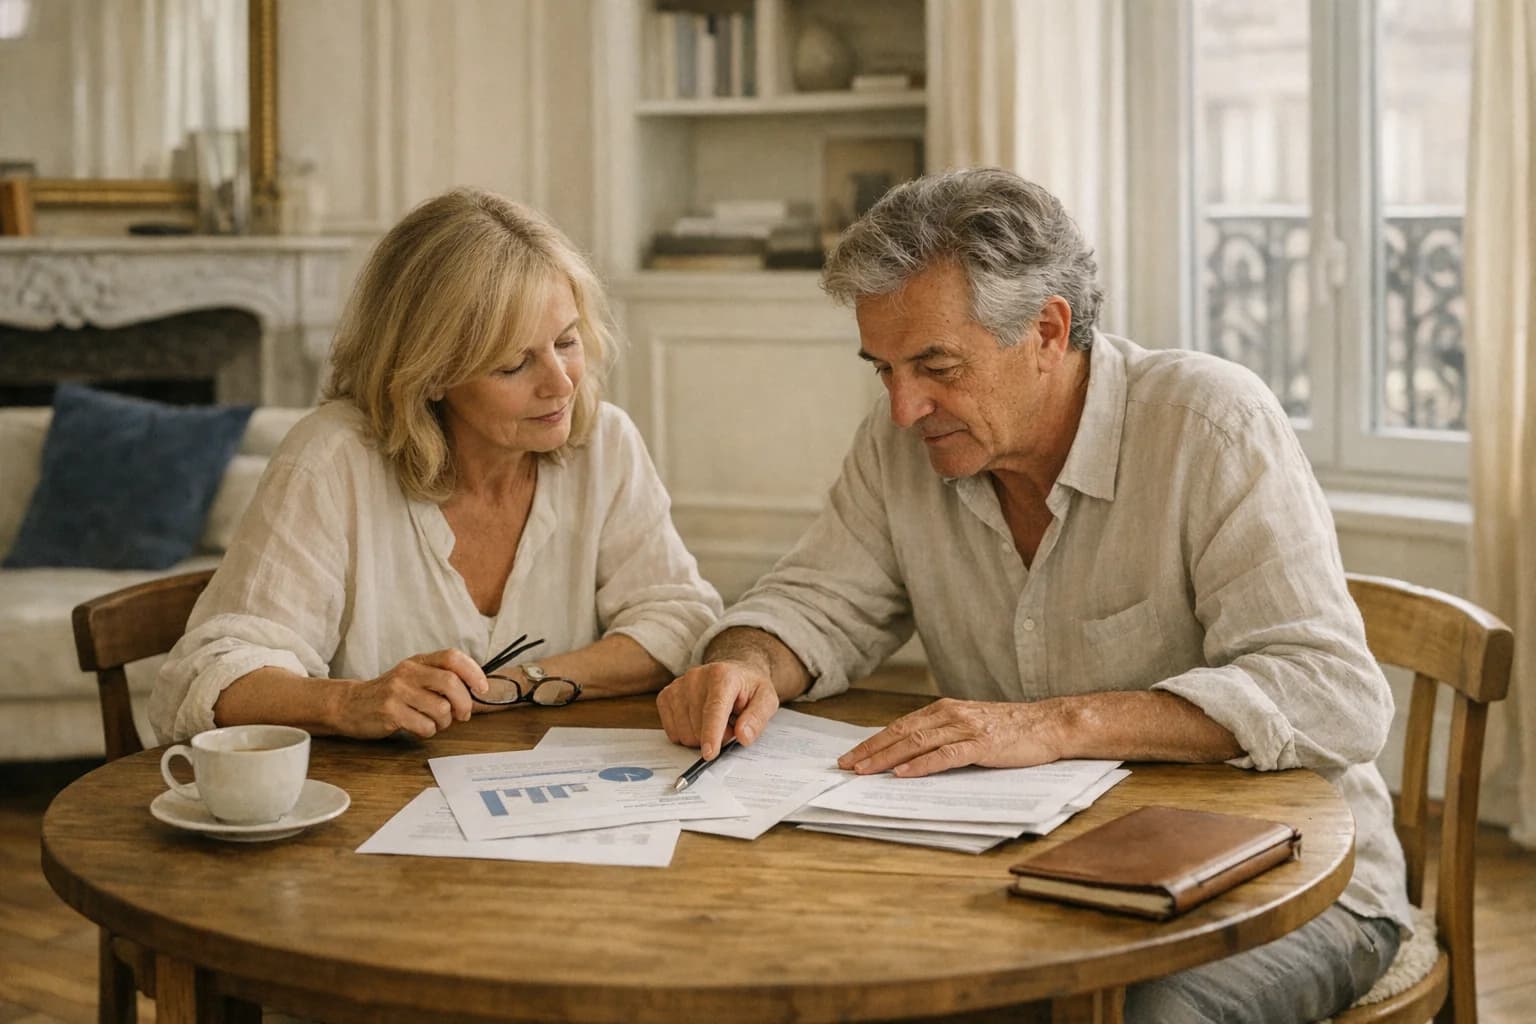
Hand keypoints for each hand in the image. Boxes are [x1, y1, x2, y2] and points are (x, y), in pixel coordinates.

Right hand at [334, 649, 486, 738]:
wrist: (349, 705)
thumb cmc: (389, 694)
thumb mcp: (413, 677)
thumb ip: (440, 679)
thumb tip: (475, 692)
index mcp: (418, 661)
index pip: (452, 657)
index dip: (473, 672)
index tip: (482, 689)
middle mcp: (408, 672)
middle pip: (451, 683)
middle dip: (464, 703)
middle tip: (463, 715)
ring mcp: (398, 692)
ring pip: (440, 708)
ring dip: (445, 722)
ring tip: (435, 723)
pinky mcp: (390, 712)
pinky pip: (424, 725)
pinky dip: (428, 732)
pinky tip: (419, 728)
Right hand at [657, 659, 779, 758]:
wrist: (733, 673)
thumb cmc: (748, 688)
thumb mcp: (766, 699)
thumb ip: (758, 718)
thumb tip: (743, 736)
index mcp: (723, 675)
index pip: (714, 709)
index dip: (711, 734)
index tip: (710, 753)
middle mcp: (696, 677)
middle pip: (698, 726)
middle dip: (716, 737)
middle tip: (730, 725)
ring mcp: (678, 686)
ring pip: (683, 732)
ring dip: (701, 737)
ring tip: (716, 722)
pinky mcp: (666, 696)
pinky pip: (671, 731)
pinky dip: (686, 734)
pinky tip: (698, 722)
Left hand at [835, 698, 1065, 777]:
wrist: (1049, 724)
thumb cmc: (1011, 729)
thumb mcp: (971, 725)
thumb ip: (944, 734)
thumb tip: (911, 754)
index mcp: (945, 709)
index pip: (900, 726)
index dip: (873, 742)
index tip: (851, 756)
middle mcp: (950, 714)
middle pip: (901, 733)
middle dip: (871, 750)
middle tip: (846, 766)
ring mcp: (965, 728)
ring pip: (916, 743)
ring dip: (887, 758)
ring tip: (865, 771)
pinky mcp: (981, 744)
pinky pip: (945, 755)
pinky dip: (921, 765)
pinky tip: (904, 774)